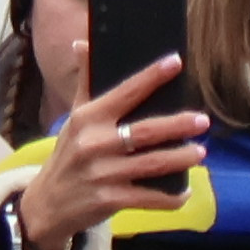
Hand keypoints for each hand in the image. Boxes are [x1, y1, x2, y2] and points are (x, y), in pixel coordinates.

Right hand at [12, 52, 211, 249]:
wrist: (46, 205)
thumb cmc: (67, 156)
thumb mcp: (73, 118)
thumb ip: (85, 82)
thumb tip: (82, 43)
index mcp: (88, 118)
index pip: (125, 92)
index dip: (151, 76)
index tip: (176, 62)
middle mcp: (94, 144)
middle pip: (145, 131)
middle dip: (177, 125)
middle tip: (203, 120)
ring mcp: (103, 174)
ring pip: (152, 164)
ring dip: (180, 158)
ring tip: (200, 152)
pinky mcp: (110, 200)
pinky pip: (148, 198)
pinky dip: (170, 197)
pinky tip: (185, 192)